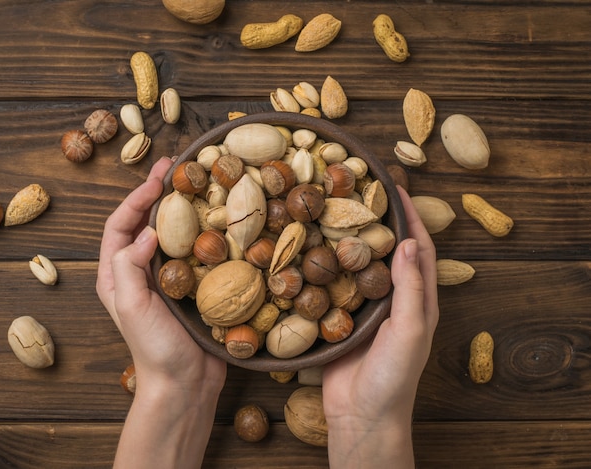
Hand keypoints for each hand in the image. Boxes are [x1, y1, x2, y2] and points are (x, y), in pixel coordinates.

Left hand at [96, 157, 225, 467]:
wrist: (185, 384)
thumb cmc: (154, 349)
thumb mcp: (133, 307)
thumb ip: (130, 266)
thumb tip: (147, 231)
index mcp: (117, 274)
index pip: (120, 225)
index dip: (136, 197)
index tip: (158, 177)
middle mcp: (140, 272)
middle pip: (147, 223)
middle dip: (160, 194)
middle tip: (178, 167)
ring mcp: (168, 279)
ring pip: (174, 235)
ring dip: (184, 209)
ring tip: (200, 185)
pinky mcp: (193, 287)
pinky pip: (197, 252)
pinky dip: (205, 234)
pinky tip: (220, 221)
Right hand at [323, 186, 438, 467]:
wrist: (361, 416)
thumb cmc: (393, 377)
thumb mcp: (409, 332)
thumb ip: (410, 289)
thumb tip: (408, 242)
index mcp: (419, 300)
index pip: (418, 248)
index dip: (411, 216)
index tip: (397, 187)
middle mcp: (394, 299)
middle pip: (387, 250)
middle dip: (379, 219)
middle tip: (360, 191)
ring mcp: (366, 308)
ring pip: (359, 264)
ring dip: (351, 238)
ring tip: (334, 211)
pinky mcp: (341, 318)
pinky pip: (335, 284)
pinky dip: (327, 264)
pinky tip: (311, 249)